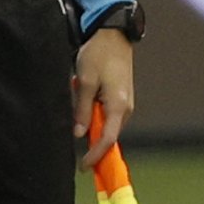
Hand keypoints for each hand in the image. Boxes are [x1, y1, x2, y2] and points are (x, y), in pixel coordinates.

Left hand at [72, 30, 135, 152]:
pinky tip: (83, 112)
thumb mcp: (85, 82)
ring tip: (77, 124)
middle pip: (109, 136)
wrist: (113, 35)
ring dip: (93, 131)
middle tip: (77, 156)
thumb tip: (80, 134)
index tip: (84, 167)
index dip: (96, 155)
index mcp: (119, 105)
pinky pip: (108, 117)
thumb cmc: (98, 55)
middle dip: (94, 147)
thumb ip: (82, 110)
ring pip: (107, 126)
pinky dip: (96, 121)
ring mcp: (125, 103)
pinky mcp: (121, 98)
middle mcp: (126, 108)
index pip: (108, 139)